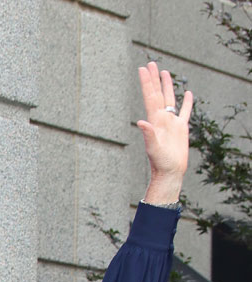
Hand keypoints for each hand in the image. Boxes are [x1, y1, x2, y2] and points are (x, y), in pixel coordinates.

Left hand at [136, 61, 191, 201]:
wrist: (169, 172)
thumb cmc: (160, 162)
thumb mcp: (153, 147)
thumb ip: (148, 134)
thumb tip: (141, 122)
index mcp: (155, 120)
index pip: (150, 96)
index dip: (146, 82)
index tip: (142, 68)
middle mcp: (162, 118)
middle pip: (158, 93)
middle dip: (154, 79)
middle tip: (151, 63)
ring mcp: (171, 122)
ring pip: (170, 99)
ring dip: (167, 85)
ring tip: (164, 72)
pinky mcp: (181, 128)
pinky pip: (185, 111)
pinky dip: (187, 102)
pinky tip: (188, 93)